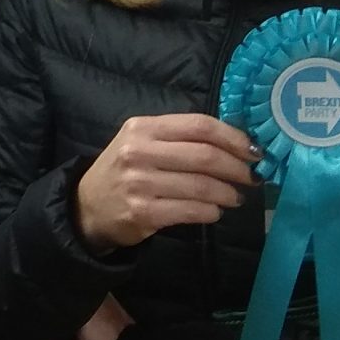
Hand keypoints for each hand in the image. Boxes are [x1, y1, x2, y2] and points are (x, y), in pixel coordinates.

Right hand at [74, 114, 255, 250]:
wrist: (87, 206)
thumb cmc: (124, 170)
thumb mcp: (143, 141)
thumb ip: (180, 138)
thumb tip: (235, 145)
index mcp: (143, 128)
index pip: (199, 126)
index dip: (233, 138)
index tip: (252, 150)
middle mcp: (139, 152)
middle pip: (205, 156)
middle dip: (237, 168)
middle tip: (251, 177)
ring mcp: (140, 184)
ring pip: (202, 187)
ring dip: (228, 193)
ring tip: (234, 196)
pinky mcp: (143, 213)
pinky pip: (192, 211)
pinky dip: (211, 212)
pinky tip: (214, 211)